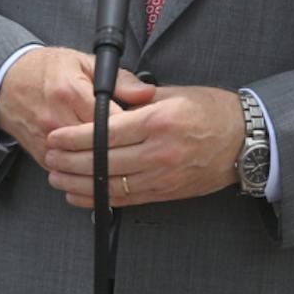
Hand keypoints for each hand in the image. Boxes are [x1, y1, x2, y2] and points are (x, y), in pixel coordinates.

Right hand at [0, 47, 153, 170]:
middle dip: (122, 147)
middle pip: (100, 146)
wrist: (7, 82)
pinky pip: (69, 171)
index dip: (133, 128)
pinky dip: (86, 171)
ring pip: (86, 163)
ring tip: (123, 157)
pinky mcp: (41, 156)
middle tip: (138, 145)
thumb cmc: (47, 69)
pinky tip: (101, 166)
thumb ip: (119, 78)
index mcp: (71, 93)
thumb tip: (147, 93)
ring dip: (106, 162)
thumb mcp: (84, 62)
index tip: (145, 129)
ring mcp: (47, 141)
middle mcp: (57, 119)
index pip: (111, 121)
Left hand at [44, 85, 245, 207]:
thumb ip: (139, 99)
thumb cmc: (213, 111)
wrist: (244, 142)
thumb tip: (108, 102)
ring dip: (78, 183)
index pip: (106, 132)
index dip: (75, 137)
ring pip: (110, 185)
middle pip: (103, 161)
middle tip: (49, 157)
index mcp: (158, 121)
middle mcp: (159, 151)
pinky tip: (80, 195)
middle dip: (70, 161)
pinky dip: (99, 199)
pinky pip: (126, 200)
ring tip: (57, 177)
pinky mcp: (166, 192)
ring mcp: (162, 175)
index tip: (55, 137)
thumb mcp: (176, 93)